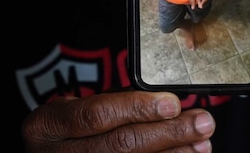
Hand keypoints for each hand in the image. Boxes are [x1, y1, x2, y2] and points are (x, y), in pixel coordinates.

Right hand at [22, 91, 214, 151]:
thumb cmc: (65, 132)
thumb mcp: (73, 112)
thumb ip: (113, 106)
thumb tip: (169, 106)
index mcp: (46, 126)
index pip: (96, 115)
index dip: (136, 108)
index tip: (172, 103)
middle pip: (120, 146)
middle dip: (167, 134)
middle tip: (202, 123)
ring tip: (201, 145)